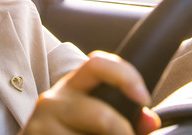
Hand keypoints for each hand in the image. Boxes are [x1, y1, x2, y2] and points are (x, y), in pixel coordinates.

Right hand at [22, 51, 160, 134]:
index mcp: (72, 87)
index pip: (97, 63)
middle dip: (121, 132)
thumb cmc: (66, 133)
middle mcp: (53, 99)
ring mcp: (41, 121)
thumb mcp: (91, 121)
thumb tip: (150, 120)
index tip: (143, 98)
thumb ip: (124, 119)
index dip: (126, 76)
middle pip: (102, 115)